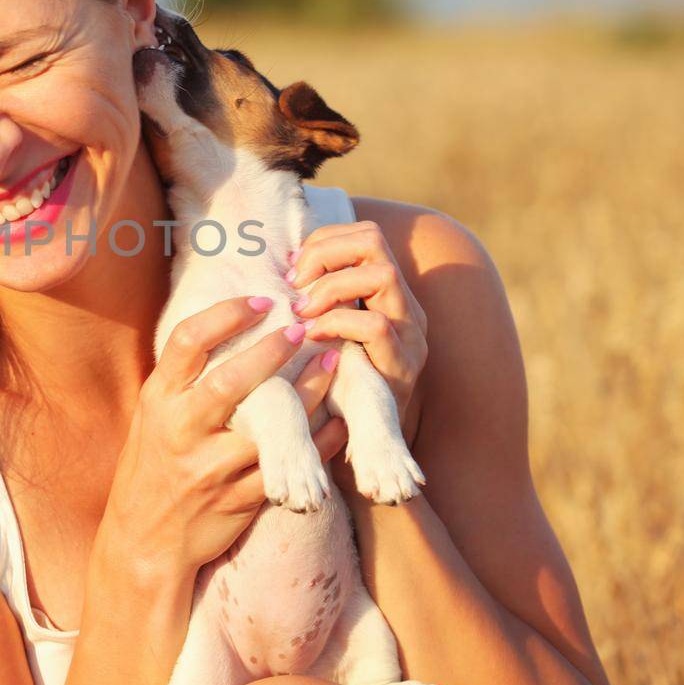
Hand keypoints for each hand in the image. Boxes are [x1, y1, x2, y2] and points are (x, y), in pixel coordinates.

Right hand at [99, 295, 344, 583]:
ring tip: (335, 362)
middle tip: (302, 326)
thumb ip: (184, 378)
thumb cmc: (153, 465)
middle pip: (229, 381)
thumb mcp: (154, 415)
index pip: (188, 342)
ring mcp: (211, 468)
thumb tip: (226, 322)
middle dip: (271, 350)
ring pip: (268, 427)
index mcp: (160, 400)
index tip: (261, 299)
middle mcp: (182, 430)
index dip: (227, 314)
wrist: (144, 541)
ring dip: (308, 393)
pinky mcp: (238, 500)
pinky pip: (287, 466)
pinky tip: (339, 419)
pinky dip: (318, 442)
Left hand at [284, 219, 429, 448]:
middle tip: (295, 286)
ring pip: (382, 274)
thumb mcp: (322, 336)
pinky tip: (313, 338)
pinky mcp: (404, 367)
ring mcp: (410, 335)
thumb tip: (273, 268)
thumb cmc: (331, 388)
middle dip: (325, 254)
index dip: (322, 242)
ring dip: (330, 288)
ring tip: (303, 313)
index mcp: (385, 295)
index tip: (291, 271)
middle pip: (374, 241)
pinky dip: (338, 323)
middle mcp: (405, 307)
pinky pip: (376, 327)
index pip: (364, 235)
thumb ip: (312, 302)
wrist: (362, 450)